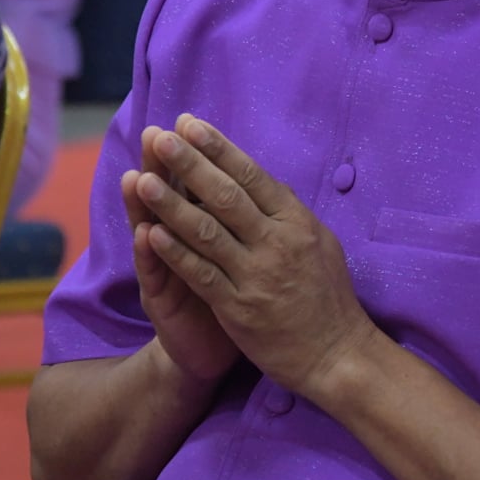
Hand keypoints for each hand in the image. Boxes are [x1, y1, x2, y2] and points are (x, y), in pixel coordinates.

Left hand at [131, 114, 378, 400]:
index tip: (189, 124)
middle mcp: (277, 242)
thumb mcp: (320, 242)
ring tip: (143, 179)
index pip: (252, 175)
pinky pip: (201, 274)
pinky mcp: (239, 308)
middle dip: (189, 164)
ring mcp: (257, 275)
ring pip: (207, 232)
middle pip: (226, 195)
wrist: (337, 355)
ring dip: (172, 204)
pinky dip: (174, 252)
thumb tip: (260, 179)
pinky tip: (150, 233)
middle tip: (159, 137)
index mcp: (297, 221)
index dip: (217, 148)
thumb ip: (288, 212)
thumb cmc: (327, 296)